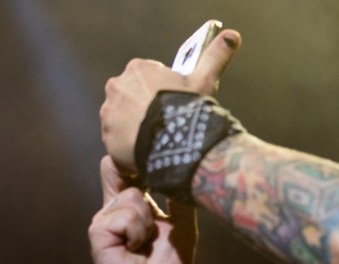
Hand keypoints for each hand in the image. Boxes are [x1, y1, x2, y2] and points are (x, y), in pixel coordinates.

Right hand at [88, 155, 196, 263]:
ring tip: (146, 244)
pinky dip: (138, 232)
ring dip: (149, 221)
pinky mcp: (98, 233)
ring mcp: (102, 220)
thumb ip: (177, 198)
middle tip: (155, 223)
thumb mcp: (181, 224)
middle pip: (123, 172)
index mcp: (128, 205)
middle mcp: (112, 209)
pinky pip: (125, 217)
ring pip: (132, 197)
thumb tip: (181, 171)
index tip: (152, 160)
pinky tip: (135, 249)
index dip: (133, 159)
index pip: (120, 167)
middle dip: (148, 191)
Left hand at [100, 28, 241, 172]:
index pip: (148, 78)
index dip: (163, 93)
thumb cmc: (188, 110)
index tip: (173, 105)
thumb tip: (231, 37)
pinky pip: (118, 141)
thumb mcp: (205, 80)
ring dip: (136, 128)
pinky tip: (148, 150)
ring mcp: (109, 112)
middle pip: (133, 98)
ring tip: (158, 139)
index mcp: (138, 69)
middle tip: (166, 124)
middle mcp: (118, 86)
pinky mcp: (107, 136)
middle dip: (146, 109)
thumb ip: (215, 57)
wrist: (175, 143)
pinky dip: (129, 146)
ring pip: (123, 119)